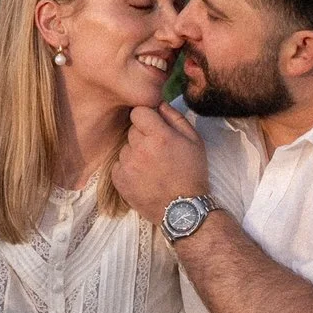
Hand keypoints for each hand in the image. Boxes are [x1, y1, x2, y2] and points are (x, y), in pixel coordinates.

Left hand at [112, 104, 209, 226]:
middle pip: (132, 130)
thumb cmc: (192, 173)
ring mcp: (127, 165)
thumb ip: (175, 117)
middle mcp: (140, 148)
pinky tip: (143, 176)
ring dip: (135, 152)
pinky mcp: (119, 179)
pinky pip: (119, 164)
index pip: (138, 112)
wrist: (183, 209)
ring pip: (125, 147)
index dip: (147, 117)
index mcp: (159, 136)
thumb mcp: (194, 140)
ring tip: (151, 166)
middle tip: (157, 150)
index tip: (154, 126)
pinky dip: (128, 168)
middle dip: (142, 135)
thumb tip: (159, 103)